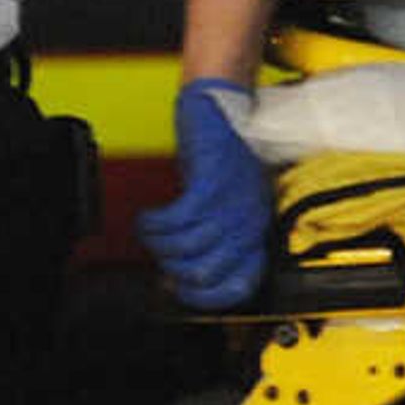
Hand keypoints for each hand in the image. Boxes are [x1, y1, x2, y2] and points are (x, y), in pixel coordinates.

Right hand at [142, 78, 272, 308]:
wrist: (223, 106)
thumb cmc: (219, 157)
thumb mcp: (222, 204)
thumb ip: (209, 238)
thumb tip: (177, 276)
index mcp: (255, 229)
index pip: (242, 283)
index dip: (208, 297)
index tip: (182, 292)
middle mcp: (249, 218)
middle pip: (207, 270)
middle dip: (174, 270)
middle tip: (159, 256)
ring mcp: (233, 199)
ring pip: (189, 247)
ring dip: (159, 244)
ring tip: (150, 232)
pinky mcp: (213, 179)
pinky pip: (180, 218)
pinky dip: (156, 224)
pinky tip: (149, 218)